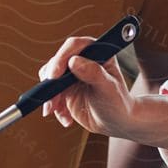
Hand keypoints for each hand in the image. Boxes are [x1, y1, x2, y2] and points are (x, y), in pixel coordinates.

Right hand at [37, 36, 167, 147]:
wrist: (117, 121)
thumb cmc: (118, 102)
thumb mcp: (108, 88)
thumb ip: (94, 73)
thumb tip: (74, 61)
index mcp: (96, 51)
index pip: (73, 46)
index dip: (61, 58)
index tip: (54, 77)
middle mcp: (81, 59)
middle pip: (57, 62)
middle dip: (51, 82)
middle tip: (51, 101)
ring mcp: (70, 74)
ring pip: (49, 78)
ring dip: (49, 96)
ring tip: (56, 112)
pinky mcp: (64, 89)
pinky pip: (49, 94)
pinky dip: (55, 108)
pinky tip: (67, 120)